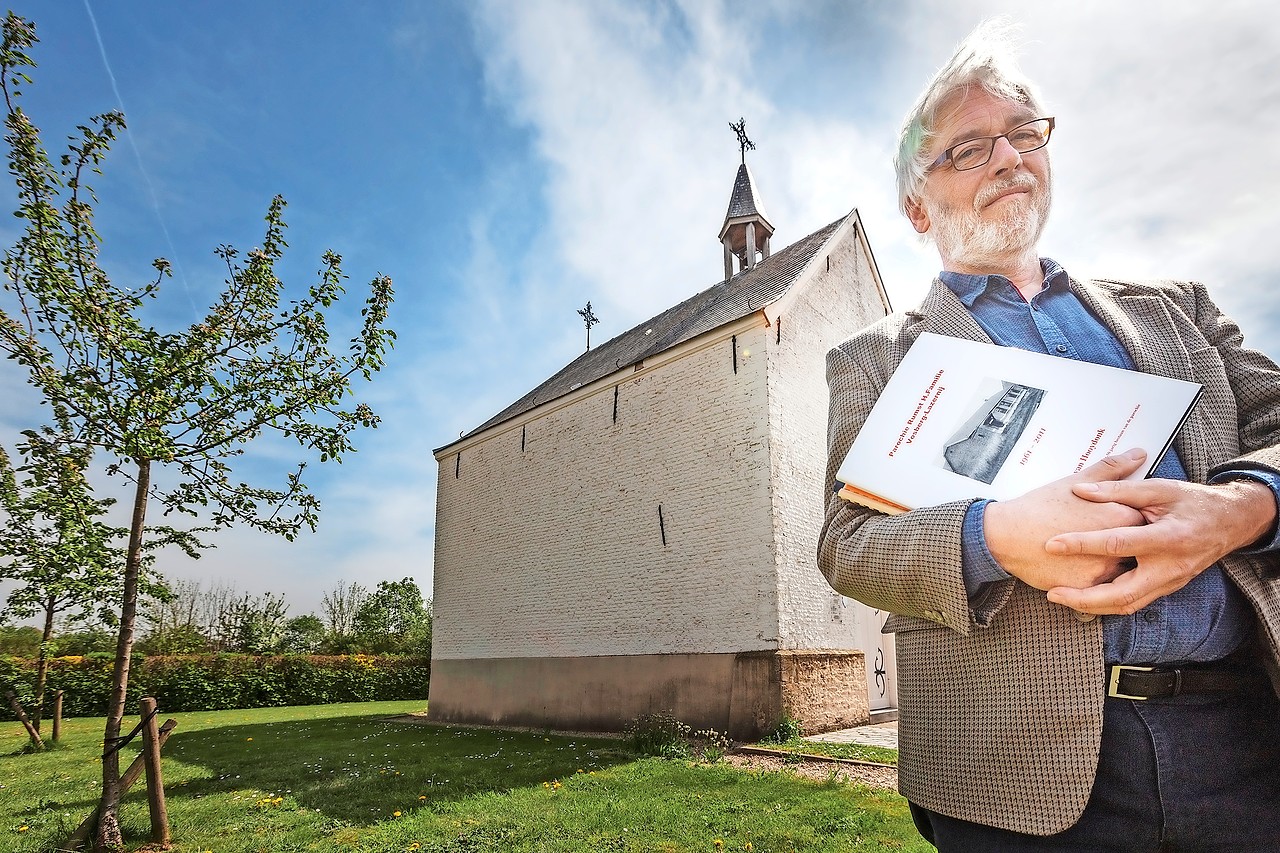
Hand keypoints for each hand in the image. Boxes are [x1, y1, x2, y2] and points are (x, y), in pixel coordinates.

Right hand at [983, 448, 1148, 590]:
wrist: (1006, 535)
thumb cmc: (1040, 506)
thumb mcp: (1077, 481)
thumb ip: (1113, 468)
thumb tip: (1139, 454)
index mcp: (1120, 516)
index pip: (1149, 520)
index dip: (1138, 520)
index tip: (1129, 519)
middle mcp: (1118, 546)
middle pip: (1142, 549)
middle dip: (1135, 545)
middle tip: (1118, 539)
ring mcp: (1104, 570)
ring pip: (1128, 572)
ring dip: (1121, 565)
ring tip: (1103, 556)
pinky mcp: (1089, 588)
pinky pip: (1107, 590)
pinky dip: (1104, 583)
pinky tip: (1089, 570)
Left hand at [1043, 468, 1276, 614]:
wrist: (1231, 522)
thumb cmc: (1193, 502)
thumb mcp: (1159, 489)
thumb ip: (1119, 490)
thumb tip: (1081, 490)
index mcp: (1168, 538)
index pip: (1118, 544)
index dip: (1082, 544)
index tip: (1052, 543)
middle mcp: (1169, 567)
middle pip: (1122, 594)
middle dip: (1085, 598)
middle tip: (1053, 593)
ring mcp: (1170, 582)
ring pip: (1127, 605)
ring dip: (1093, 605)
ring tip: (1062, 597)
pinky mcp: (1166, 587)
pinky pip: (1134, 601)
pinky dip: (1107, 603)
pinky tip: (1084, 596)